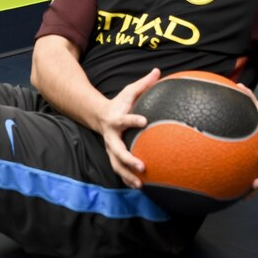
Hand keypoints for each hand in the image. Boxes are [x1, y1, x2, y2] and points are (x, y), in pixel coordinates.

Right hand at [100, 68, 160, 188]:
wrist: (99, 116)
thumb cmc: (119, 104)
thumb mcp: (129, 91)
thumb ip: (144, 83)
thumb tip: (158, 70)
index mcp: (116, 119)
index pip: (124, 120)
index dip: (132, 120)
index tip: (144, 121)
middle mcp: (111, 136)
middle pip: (116, 149)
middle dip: (128, 159)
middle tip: (142, 165)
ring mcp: (110, 147)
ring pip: (115, 164)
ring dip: (126, 175)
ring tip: (140, 184)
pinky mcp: (112, 155)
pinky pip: (119, 169)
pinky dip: (127, 179)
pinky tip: (139, 187)